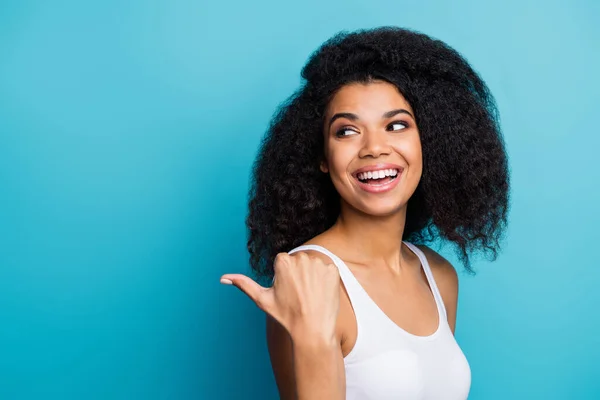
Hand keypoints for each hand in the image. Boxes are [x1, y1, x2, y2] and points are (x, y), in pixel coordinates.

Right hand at [220, 251, 340, 341]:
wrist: (313, 330)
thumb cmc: (286, 315)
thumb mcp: (262, 299)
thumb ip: (244, 284)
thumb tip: (223, 278)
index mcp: (282, 261)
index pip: (282, 262)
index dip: (284, 278)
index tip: (287, 292)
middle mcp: (301, 257)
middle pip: (298, 261)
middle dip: (298, 275)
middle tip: (298, 295)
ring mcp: (318, 263)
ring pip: (312, 265)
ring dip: (311, 276)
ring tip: (310, 295)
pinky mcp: (333, 270)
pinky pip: (326, 270)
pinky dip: (325, 280)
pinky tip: (321, 293)